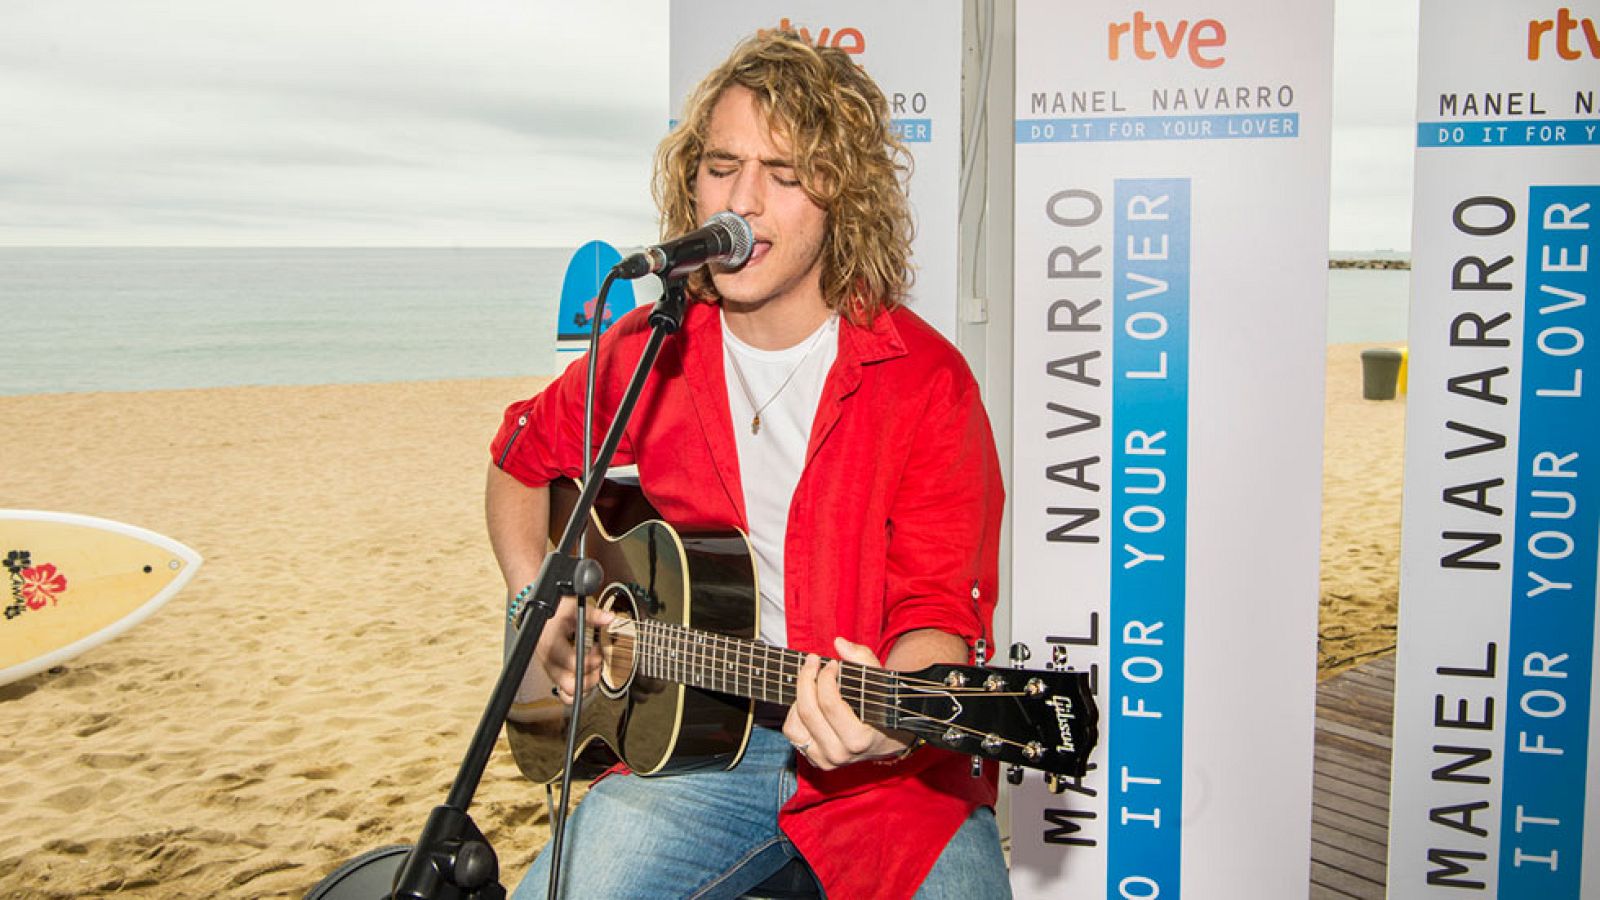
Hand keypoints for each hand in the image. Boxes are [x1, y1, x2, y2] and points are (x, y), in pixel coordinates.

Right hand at [534, 595, 615, 701]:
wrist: (539, 615)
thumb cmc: (553, 612)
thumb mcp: (573, 608)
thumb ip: (593, 615)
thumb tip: (609, 617)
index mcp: (551, 646)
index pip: (574, 665)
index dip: (592, 661)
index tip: (598, 651)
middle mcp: (549, 662)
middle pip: (571, 686)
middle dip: (590, 677)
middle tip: (597, 662)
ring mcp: (550, 670)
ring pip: (568, 693)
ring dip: (586, 684)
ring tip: (592, 667)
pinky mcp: (553, 674)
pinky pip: (564, 693)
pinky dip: (578, 689)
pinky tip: (585, 675)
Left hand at [783, 637, 916, 769]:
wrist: (889, 742)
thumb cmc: (885, 708)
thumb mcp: (882, 683)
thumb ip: (863, 660)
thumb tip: (839, 643)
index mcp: (859, 739)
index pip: (830, 704)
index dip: (825, 677)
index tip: (831, 663)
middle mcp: (840, 754)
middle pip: (808, 711)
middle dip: (806, 679)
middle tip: (813, 662)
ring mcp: (825, 760)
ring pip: (795, 723)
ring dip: (799, 697)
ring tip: (811, 681)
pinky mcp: (815, 760)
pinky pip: (792, 732)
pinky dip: (794, 713)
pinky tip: (808, 700)